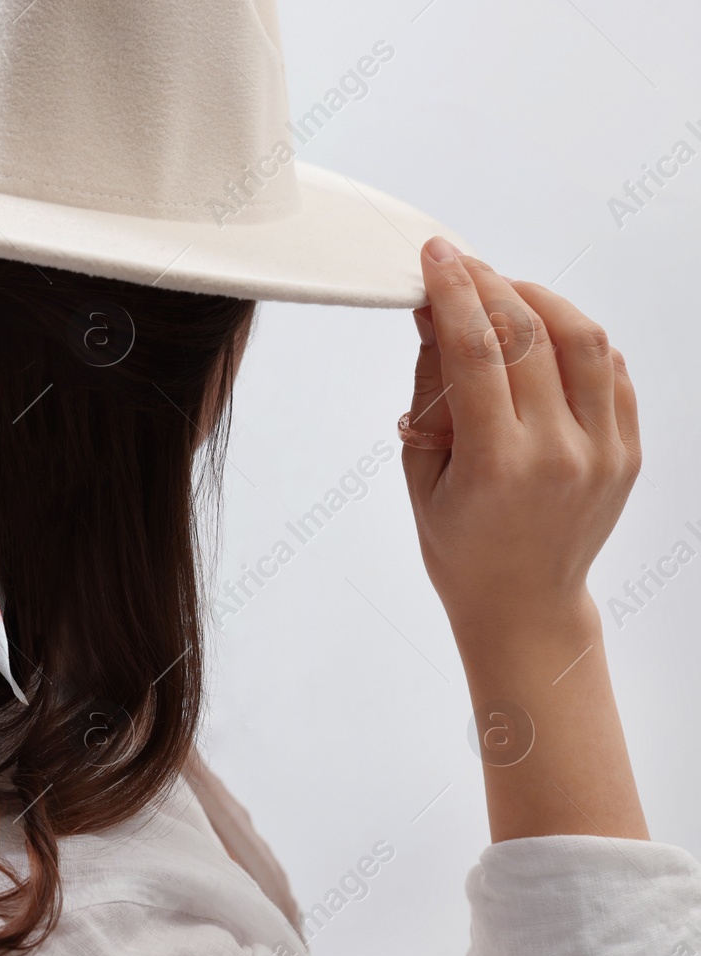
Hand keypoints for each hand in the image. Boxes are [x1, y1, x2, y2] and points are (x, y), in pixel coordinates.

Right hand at [401, 236, 640, 635]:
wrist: (523, 604)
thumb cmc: (461, 546)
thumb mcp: (421, 474)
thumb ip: (431, 393)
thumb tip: (436, 318)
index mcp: (498, 464)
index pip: (478, 351)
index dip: (455, 292)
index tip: (436, 257)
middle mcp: (559, 452)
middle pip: (529, 334)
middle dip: (490, 286)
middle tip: (461, 267)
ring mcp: (602, 450)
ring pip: (583, 339)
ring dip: (540, 301)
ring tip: (505, 293)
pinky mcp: (627, 450)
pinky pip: (610, 370)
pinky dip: (577, 338)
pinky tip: (545, 334)